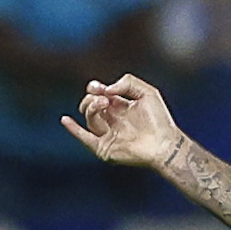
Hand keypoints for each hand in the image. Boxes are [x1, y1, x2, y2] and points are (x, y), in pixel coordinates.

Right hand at [62, 75, 183, 170]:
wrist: (165, 144)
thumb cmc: (160, 120)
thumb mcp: (147, 92)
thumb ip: (128, 82)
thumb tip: (107, 89)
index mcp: (120, 107)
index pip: (100, 95)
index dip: (95, 89)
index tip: (97, 87)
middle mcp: (112, 120)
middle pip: (90, 106)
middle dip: (92, 99)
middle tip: (103, 98)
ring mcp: (107, 134)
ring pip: (89, 118)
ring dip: (91, 108)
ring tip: (103, 104)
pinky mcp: (104, 147)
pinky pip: (84, 138)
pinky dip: (73, 129)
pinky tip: (65, 120)